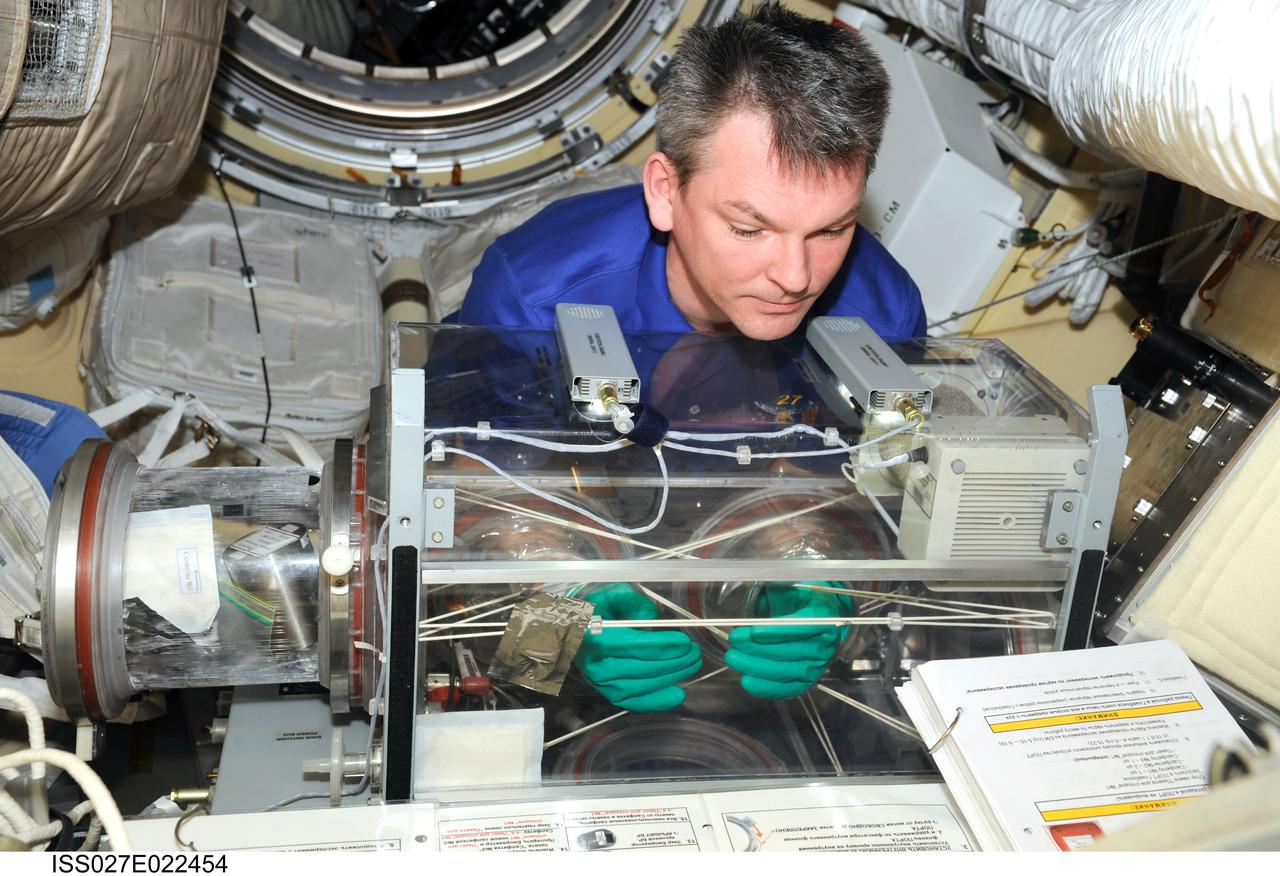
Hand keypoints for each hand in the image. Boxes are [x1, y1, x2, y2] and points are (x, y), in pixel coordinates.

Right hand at [574, 583, 701, 711]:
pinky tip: (678, 694)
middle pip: (640, 668)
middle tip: (694, 653)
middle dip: (673, 662)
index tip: (685, 642)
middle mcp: (594, 663)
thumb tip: (650, 617)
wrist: (569, 629)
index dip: (662, 646)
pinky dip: (656, 702)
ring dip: (670, 679)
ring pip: (639, 687)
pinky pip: (633, 703)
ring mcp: (599, 682)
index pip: (632, 645)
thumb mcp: (611, 593)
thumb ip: (631, 600)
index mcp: (593, 635)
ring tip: (692, 666)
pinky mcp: (606, 693)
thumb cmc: (594, 609)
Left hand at [725, 581, 850, 698]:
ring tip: (734, 658)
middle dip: (759, 649)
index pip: (804, 626)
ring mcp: (819, 663)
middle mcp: (826, 642)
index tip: (753, 632)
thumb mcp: (791, 584)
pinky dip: (768, 688)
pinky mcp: (809, 678)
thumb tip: (763, 593)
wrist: (819, 615)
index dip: (778, 631)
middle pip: (793, 651)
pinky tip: (747, 681)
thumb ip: (778, 587)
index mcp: (825, 615)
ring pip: (790, 671)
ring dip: (758, 667)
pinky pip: (791, 688)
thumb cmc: (799, 598)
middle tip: (734, 641)